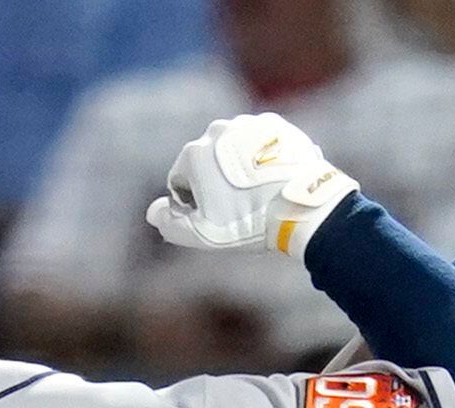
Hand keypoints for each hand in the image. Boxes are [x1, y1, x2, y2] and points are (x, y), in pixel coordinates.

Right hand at [147, 113, 361, 259]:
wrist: (301, 205)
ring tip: (260, 194)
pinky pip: (261, 144)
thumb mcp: (204, 234)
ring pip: (235, 151)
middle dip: (217, 183)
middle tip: (241, 208)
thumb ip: (170, 224)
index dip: (194, 204)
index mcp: (193, 153)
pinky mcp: (276, 126)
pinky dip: (265, 158)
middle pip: (208, 162)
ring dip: (241, 168)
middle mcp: (217, 131)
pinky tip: (275, 180)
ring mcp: (248, 125)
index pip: (181, 180)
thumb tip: (153, 212)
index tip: (217, 217)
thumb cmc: (250, 222)